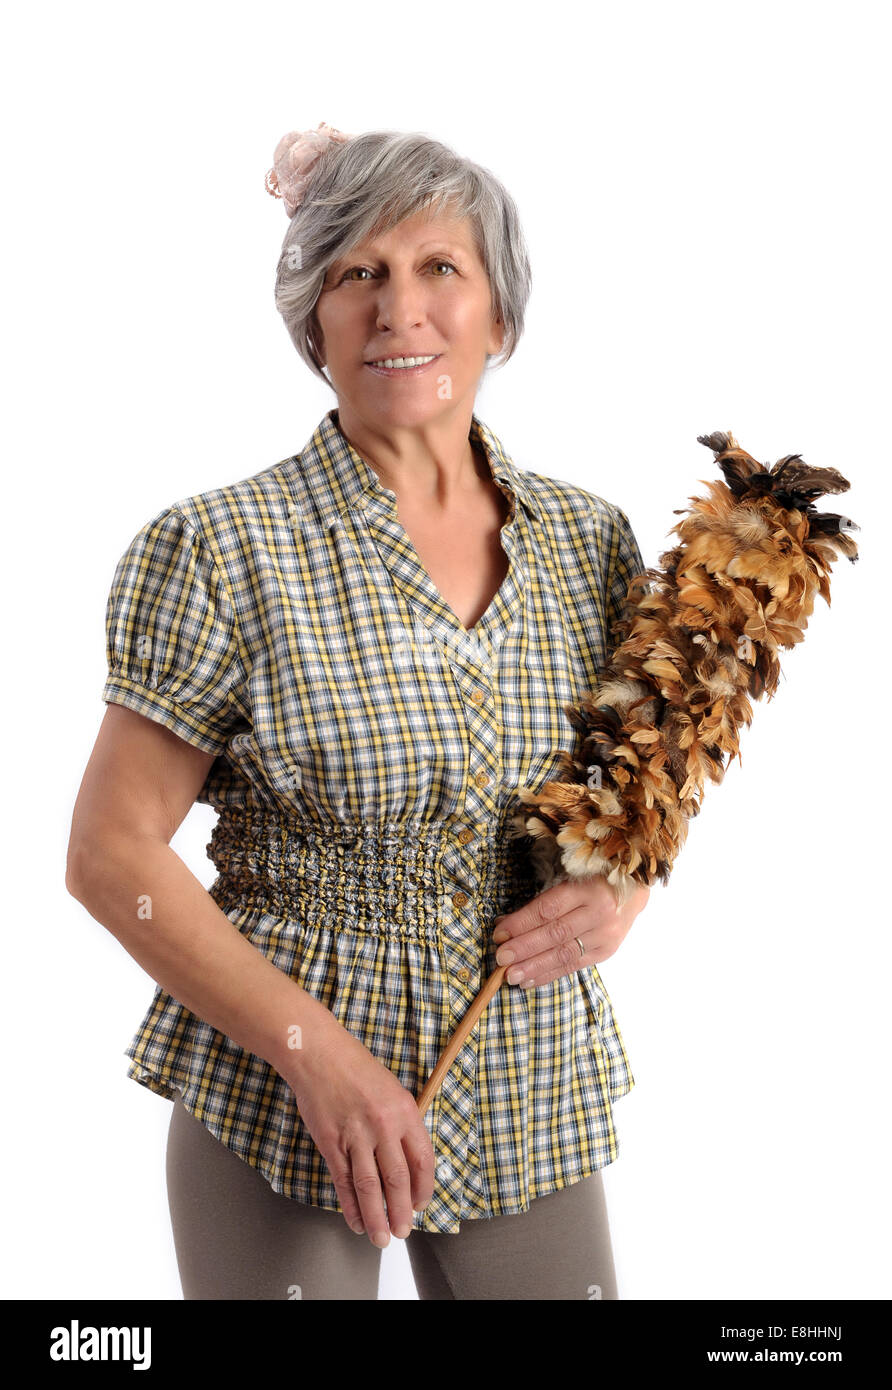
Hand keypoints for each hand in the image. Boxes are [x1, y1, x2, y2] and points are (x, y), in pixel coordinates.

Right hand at [284, 1021, 435, 1248]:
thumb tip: (409, 1159)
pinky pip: (344, 1182)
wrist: (319, 1055)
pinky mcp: (331, 1143)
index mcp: (405, 1111)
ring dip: (376, 1217)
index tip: (421, 1204)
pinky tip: (356, 1221)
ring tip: (381, 1237)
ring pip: (369, 1187)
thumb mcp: (392, 1089)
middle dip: (401, 1212)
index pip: (422, 1160)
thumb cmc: (356, 1068)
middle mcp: (383, 1126)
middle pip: (397, 1180)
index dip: (424, 1188)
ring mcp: (356, 1136)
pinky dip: (350, 1206)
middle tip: (403, 1231)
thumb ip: (402, 1123)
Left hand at [491, 876, 649, 987]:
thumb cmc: (593, 880)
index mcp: (587, 888)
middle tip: (500, 958)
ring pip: (564, 954)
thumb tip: (505, 925)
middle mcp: (599, 913)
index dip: (521, 922)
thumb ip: (542, 901)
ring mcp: (605, 935)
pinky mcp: (606, 951)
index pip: (548, 909)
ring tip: (510, 975)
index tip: (499, 933)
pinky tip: (529, 980)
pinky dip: (549, 974)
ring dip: (534, 967)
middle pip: (555, 934)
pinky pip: (573, 966)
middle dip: (524, 948)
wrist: (635, 889)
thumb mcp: (570, 879)